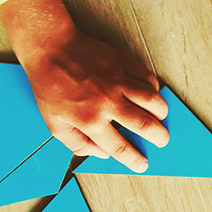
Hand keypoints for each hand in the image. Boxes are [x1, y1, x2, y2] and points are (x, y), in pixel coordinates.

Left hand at [18, 27, 168, 172]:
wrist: (50, 47)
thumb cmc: (50, 85)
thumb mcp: (54, 124)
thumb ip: (77, 144)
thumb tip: (101, 154)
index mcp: (90, 120)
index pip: (120, 148)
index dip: (135, 160)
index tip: (142, 164)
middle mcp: (108, 102)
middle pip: (146, 126)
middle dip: (160, 137)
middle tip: (161, 140)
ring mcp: (118, 81)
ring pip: (154, 101)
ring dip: (161, 114)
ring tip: (159, 118)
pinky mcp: (123, 63)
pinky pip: (149, 78)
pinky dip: (154, 89)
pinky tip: (149, 94)